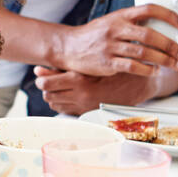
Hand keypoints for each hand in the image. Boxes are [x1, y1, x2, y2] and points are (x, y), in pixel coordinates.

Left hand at [33, 66, 161, 113]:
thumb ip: (65, 66)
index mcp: (81, 81)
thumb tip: (38, 70)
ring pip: (54, 103)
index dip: (40, 78)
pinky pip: (64, 110)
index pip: (47, 83)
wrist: (139, 84)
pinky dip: (61, 102)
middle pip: (48, 94)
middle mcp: (80, 96)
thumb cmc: (117, 68)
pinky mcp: (87, 113)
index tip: (40, 73)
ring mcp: (83, 107)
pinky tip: (66, 93)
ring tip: (57, 85)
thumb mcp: (92, 63)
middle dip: (45, 86)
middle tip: (46, 78)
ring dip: (53, 94)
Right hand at [59, 5, 177, 77]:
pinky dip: (147, 70)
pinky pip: (132, 67)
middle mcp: (116, 29)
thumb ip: (132, 24)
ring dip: (164, 60)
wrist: (69, 47)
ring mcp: (111, 47)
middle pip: (149, 35)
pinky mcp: (107, 63)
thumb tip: (162, 30)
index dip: (168, 16)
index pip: (148, 9)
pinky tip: (156, 71)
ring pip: (144, 53)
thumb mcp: (112, 22)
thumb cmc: (95, 35)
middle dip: (170, 45)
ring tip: (175, 64)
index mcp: (120, 15)